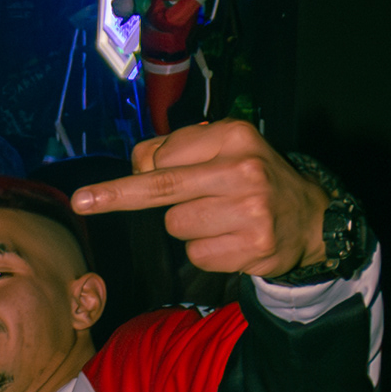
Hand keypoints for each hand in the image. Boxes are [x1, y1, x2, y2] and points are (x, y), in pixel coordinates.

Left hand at [68, 119, 330, 278]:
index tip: (124, 178)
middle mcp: (244, 168)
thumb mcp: (224, 149)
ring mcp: (250, 210)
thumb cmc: (251, 179)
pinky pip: (196, 255)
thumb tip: (136, 166)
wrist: (309, 218)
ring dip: (187, 228)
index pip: (163, 155)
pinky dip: (205, 252)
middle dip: (116, 195)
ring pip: (176, 226)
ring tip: (221, 219)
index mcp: (234, 136)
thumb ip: (178, 151)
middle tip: (82, 201)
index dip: (146, 170)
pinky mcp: (252, 247)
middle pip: (160, 188)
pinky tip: (232, 240)